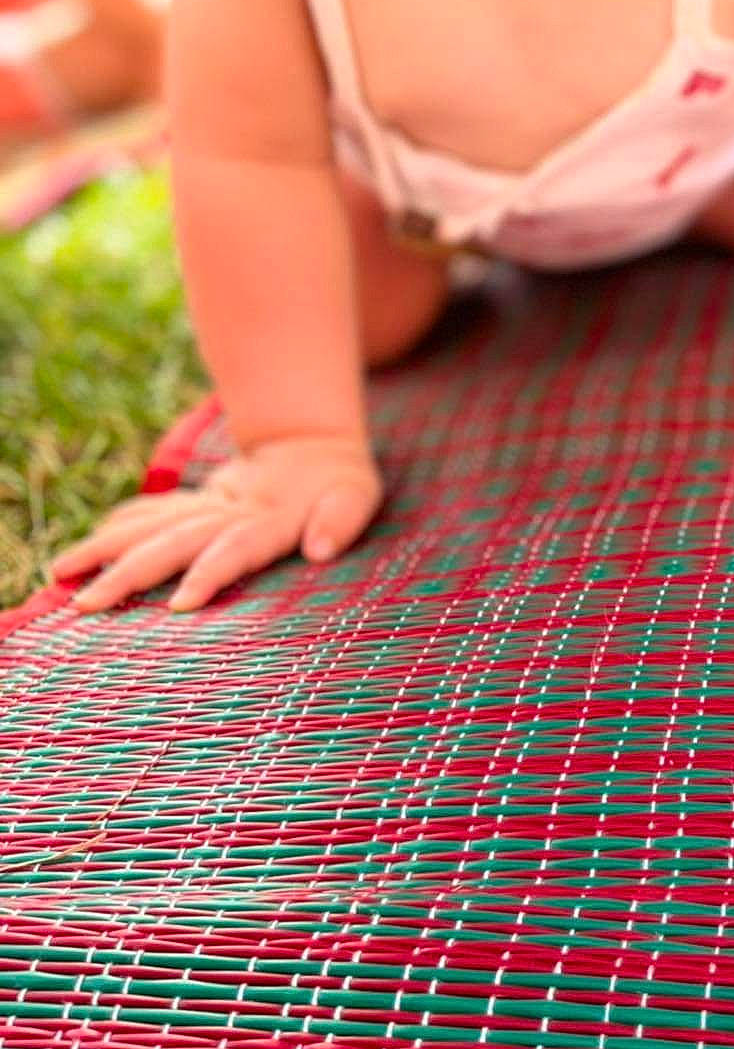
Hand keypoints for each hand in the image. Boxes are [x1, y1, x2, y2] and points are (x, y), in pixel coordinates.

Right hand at [51, 433, 382, 613]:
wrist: (311, 442)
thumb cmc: (340, 482)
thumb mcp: (357, 495)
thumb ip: (341, 519)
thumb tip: (322, 549)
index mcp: (268, 517)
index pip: (235, 548)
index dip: (210, 573)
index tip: (178, 606)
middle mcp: (227, 511)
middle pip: (174, 541)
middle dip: (129, 572)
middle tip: (87, 605)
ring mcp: (205, 506)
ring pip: (149, 526)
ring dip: (105, 549)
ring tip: (62, 574)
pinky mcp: (194, 505)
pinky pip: (150, 515)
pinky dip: (119, 528)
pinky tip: (90, 547)